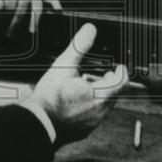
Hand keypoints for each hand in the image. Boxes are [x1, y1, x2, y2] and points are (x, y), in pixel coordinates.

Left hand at [0, 0, 62, 35]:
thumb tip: (0, 9)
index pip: (11, 2)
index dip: (5, 13)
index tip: (2, 20)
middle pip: (23, 5)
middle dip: (17, 20)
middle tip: (12, 32)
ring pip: (37, 4)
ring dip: (35, 18)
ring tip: (32, 31)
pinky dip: (55, 3)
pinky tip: (58, 11)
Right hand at [22, 23, 127, 145]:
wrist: (39, 123)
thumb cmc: (51, 97)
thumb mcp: (65, 65)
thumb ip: (79, 46)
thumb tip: (90, 30)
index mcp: (100, 94)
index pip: (122, 83)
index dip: (122, 73)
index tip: (119, 67)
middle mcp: (100, 111)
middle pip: (115, 95)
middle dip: (111, 83)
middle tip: (105, 75)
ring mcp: (92, 123)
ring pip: (105, 107)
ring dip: (101, 95)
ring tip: (88, 86)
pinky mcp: (84, 131)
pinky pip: (94, 117)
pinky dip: (92, 107)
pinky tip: (78, 102)